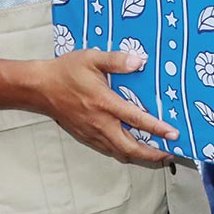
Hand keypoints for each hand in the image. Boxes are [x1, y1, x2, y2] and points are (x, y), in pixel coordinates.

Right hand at [38, 47, 178, 164]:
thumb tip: (139, 61)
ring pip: (120, 152)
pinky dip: (123, 152)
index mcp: (104, 103)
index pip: (136, 119)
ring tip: (155, 153)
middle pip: (130, 147)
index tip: (174, 134)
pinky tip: (131, 147)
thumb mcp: (91, 58)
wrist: (40, 88)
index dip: (157, 128)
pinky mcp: (85, 136)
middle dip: (152, 154)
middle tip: (169, 152)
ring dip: (139, 155)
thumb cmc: (66, 72)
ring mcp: (92, 133)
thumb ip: (116, 60)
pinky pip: (108, 149)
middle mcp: (100, 123)